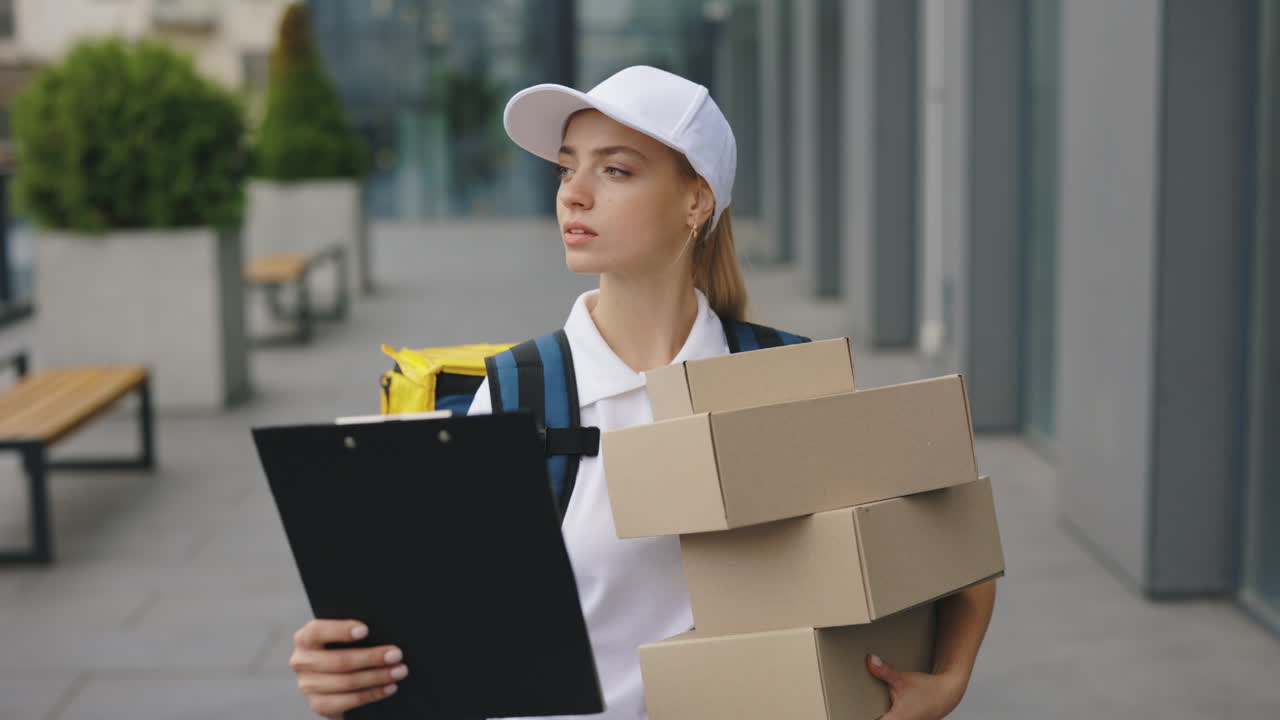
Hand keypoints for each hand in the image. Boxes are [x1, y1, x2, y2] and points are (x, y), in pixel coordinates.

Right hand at [289, 619, 407, 718]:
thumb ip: (354, 633)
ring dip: (377, 677)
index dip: (341, 630)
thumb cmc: (345, 649)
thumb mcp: (342, 637)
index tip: (366, 630)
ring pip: (346, 682)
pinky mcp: (318, 704)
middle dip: (371, 657)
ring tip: (399, 671)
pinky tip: (389, 688)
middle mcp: (301, 661)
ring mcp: (307, 685)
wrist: (335, 681)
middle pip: (339, 660)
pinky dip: (372, 694)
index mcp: (305, 638)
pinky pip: (347, 701)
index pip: (318, 631)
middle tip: (396, 654)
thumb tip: (383, 629)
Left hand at [866, 653, 965, 719]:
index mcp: (896, 719)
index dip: (864, 715)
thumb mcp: (902, 679)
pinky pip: (891, 717)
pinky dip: (886, 712)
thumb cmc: (928, 690)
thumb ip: (884, 671)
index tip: (854, 710)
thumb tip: (871, 661)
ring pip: (886, 718)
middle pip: (878, 718)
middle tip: (864, 702)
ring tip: (874, 702)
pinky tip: (883, 705)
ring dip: (880, 712)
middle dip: (871, 711)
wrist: (946, 693)